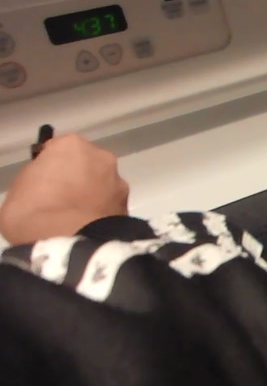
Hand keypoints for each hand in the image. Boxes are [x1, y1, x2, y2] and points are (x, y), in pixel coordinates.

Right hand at [0, 134, 128, 245]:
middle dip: (77, 177)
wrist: (68, 240)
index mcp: (72, 145)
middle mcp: (101, 157)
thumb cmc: (33, 209)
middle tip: (61, 198)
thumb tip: (47, 181)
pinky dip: (102, 212)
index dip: (51, 165)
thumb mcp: (20, 187)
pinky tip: (89, 225)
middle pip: (87, 163)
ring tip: (76, 215)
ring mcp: (118, 181)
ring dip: (93, 194)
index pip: (60, 149)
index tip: (44, 181)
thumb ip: (38, 176)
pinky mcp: (128, 205)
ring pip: (103, 184)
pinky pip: (110, 205)